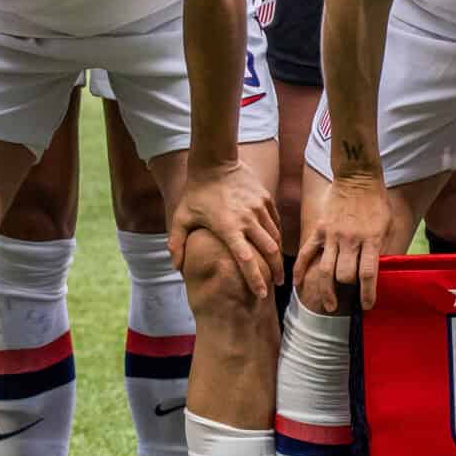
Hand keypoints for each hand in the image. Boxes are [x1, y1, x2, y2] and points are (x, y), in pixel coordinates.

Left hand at [169, 157, 284, 300]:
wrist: (215, 161)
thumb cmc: (196, 193)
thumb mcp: (181, 218)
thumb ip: (177, 244)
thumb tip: (177, 268)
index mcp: (228, 228)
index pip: (246, 260)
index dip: (255, 279)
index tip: (261, 294)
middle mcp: (248, 220)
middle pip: (269, 251)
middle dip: (275, 271)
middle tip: (278, 284)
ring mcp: (259, 208)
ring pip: (275, 237)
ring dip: (278, 255)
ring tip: (277, 268)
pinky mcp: (266, 199)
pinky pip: (275, 222)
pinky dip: (276, 236)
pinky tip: (274, 245)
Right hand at [296, 178, 393, 311]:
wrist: (357, 177)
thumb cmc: (376, 202)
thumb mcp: (387, 224)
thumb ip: (381, 248)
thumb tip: (378, 273)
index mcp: (370, 239)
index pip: (368, 273)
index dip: (368, 293)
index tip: (368, 306)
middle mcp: (350, 240)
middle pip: (344, 275)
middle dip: (348, 289)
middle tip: (350, 298)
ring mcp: (332, 235)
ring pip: (325, 270)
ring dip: (327, 291)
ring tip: (329, 305)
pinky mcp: (319, 230)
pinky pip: (306, 253)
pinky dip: (300, 270)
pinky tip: (297, 284)